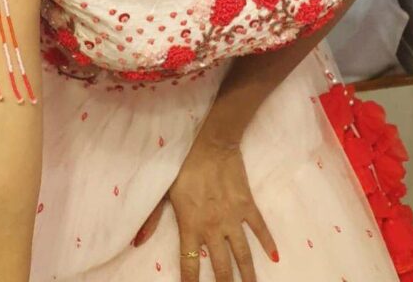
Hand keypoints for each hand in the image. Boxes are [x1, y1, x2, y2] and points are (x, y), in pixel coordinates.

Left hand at [131, 136, 279, 280]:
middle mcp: (213, 228)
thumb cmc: (183, 166)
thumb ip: (152, 219)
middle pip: (221, 267)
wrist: (211, 144)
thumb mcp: (163, 192)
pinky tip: (275, 257)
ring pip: (243, 254)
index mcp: (190, 225)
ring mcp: (233, 218)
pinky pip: (260, 228)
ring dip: (248, 275)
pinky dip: (268, 243)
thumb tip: (137, 243)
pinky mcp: (247, 205)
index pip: (190, 264)